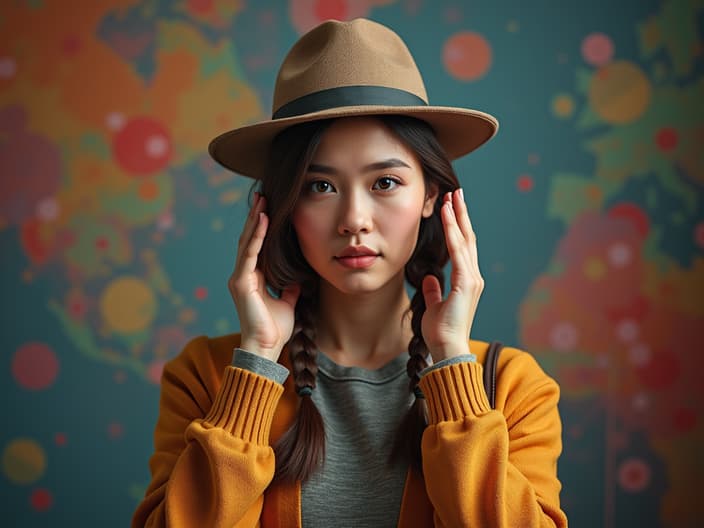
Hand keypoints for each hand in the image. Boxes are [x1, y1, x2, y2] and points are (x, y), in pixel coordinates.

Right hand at [228, 193, 300, 361]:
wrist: (266, 348)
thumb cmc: (275, 329)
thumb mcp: (288, 303)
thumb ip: (290, 289)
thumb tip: (299, 280)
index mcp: (253, 279)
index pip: (257, 247)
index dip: (262, 228)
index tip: (269, 209)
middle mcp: (243, 275)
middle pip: (249, 239)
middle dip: (256, 217)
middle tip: (263, 196)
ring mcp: (240, 277)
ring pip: (248, 242)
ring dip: (255, 220)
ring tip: (262, 201)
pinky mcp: (241, 281)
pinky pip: (250, 253)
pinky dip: (257, 235)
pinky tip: (263, 219)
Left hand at [420, 189, 483, 361]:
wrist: (447, 348)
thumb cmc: (441, 331)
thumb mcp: (434, 306)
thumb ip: (434, 292)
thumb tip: (429, 279)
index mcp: (466, 281)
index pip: (463, 247)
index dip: (458, 226)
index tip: (452, 208)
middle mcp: (473, 276)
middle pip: (468, 238)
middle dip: (461, 214)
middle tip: (456, 193)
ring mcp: (472, 278)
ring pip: (465, 240)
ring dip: (457, 217)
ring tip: (452, 197)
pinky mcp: (466, 282)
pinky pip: (458, 250)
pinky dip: (453, 231)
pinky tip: (447, 216)